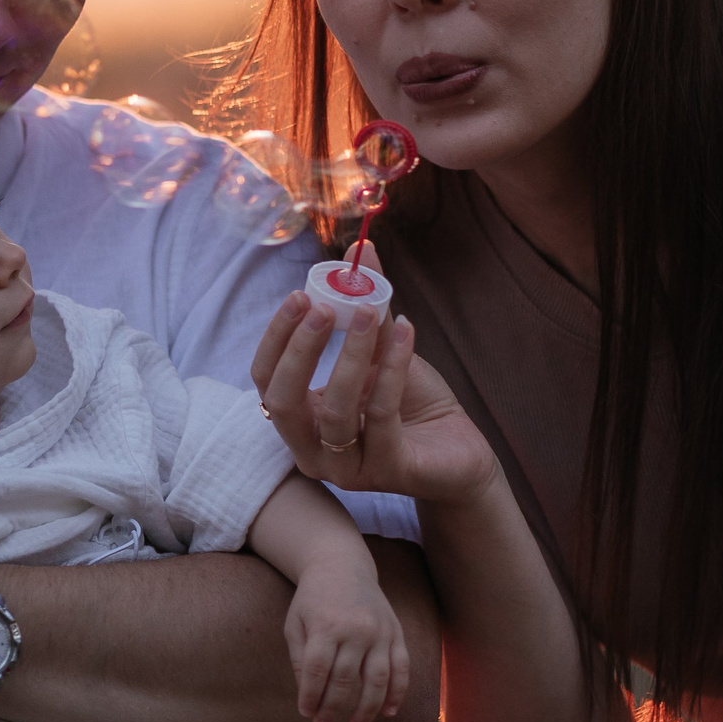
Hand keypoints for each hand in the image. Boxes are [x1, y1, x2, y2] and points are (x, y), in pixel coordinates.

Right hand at [251, 246, 499, 503]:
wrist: (457, 449)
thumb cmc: (410, 402)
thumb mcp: (381, 349)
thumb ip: (366, 306)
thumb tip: (360, 248)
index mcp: (300, 420)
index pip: (265, 379)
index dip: (277, 337)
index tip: (301, 295)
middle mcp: (313, 451)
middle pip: (283, 402)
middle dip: (301, 350)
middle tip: (326, 307)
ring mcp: (347, 468)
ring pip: (335, 412)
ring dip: (353, 355)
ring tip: (372, 311)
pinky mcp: (388, 473)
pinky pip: (382, 416)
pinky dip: (393, 367)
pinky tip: (408, 330)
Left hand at [284, 561, 410, 721]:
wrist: (342, 565)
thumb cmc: (313, 599)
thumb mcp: (295, 623)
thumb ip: (300, 659)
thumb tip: (308, 695)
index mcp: (325, 626)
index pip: (317, 672)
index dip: (311, 697)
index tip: (306, 713)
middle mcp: (355, 629)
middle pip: (345, 680)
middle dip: (333, 708)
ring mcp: (379, 631)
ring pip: (377, 679)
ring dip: (367, 709)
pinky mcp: (396, 632)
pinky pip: (401, 667)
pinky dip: (397, 692)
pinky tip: (389, 712)